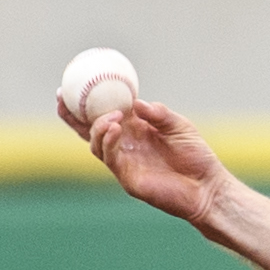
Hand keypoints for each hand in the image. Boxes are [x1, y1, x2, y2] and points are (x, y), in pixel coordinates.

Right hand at [71, 95, 229, 225]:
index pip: (104, 113)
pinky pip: (111, 158)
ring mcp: (124, 163)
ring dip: (98, 127)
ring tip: (112, 117)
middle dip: (72, 115)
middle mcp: (124, 145)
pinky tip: (115, 128)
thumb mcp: (179, 126)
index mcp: (134, 129)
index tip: (73, 82)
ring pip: (96, 144)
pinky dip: (109, 141)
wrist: (206, 187)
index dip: (87, 101)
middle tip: (62, 98)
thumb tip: (136, 103)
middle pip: (89, 129)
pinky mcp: (127, 179)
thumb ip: (158, 113)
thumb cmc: (196, 156)